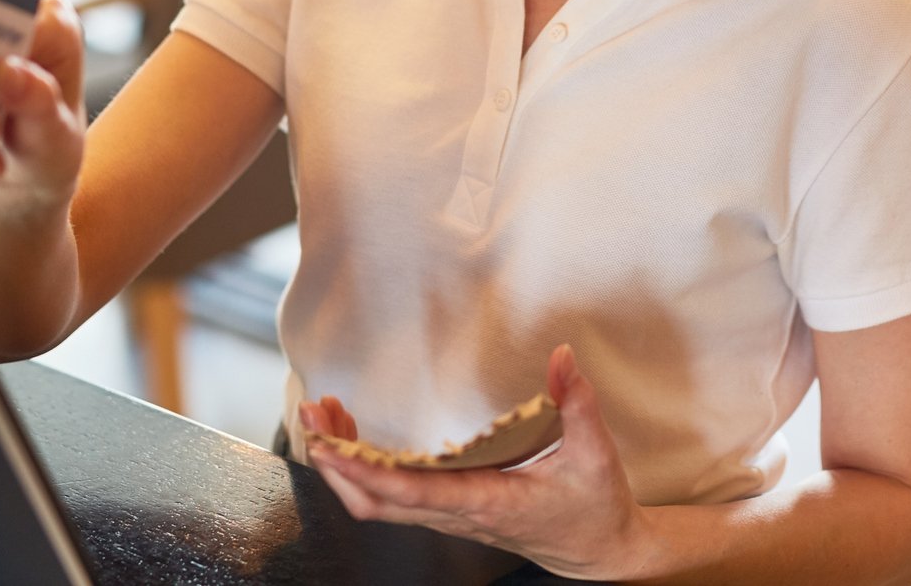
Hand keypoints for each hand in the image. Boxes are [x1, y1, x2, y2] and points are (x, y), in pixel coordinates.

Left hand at [304, 346, 652, 580]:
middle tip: (311, 416)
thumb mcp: (594, 452)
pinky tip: (356, 437)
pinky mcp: (450, 512)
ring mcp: (451, 518)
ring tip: (324, 418)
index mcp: (489, 502)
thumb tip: (563, 357)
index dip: (367, 471)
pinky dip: (364, 471)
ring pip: (377, 506)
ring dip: (343, 466)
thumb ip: (577, 402)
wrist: (599, 552)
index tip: (332, 447)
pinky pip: (392, 500)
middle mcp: (460, 515)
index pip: (415, 492)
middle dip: (336, 462)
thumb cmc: (595, 506)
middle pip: (376, 503)